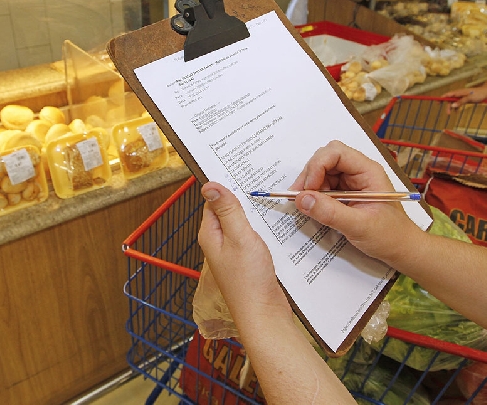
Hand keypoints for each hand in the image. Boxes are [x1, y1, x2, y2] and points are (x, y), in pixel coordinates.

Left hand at [198, 182, 290, 321]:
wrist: (264, 315)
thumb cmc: (249, 280)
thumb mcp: (239, 237)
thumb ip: (226, 210)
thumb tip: (209, 185)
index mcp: (210, 234)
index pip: (214, 201)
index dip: (228, 187)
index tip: (243, 172)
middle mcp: (219, 243)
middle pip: (229, 211)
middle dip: (244, 199)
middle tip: (261, 183)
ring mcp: (233, 253)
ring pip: (243, 224)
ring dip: (256, 215)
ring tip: (271, 201)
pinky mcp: (248, 261)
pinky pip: (253, 238)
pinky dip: (263, 230)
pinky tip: (277, 225)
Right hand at [289, 141, 423, 266]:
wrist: (401, 249)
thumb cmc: (389, 236)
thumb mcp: (359, 226)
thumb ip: (330, 213)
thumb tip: (302, 199)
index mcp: (368, 171)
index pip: (337, 153)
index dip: (318, 165)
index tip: (308, 188)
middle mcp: (359, 171)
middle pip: (326, 158)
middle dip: (310, 174)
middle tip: (299, 197)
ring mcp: (352, 182)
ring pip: (322, 171)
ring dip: (310, 185)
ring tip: (305, 204)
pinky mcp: (345, 193)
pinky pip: (324, 185)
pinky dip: (314, 195)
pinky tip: (312, 207)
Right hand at [443, 85, 486, 111]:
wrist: (486, 92)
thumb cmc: (478, 94)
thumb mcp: (470, 98)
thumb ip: (461, 102)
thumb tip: (452, 105)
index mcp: (459, 92)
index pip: (448, 94)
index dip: (442, 98)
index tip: (437, 102)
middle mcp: (459, 93)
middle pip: (450, 99)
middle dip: (448, 106)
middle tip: (448, 113)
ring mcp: (462, 96)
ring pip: (454, 102)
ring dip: (452, 107)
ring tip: (451, 113)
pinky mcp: (465, 98)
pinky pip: (458, 103)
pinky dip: (456, 107)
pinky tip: (456, 111)